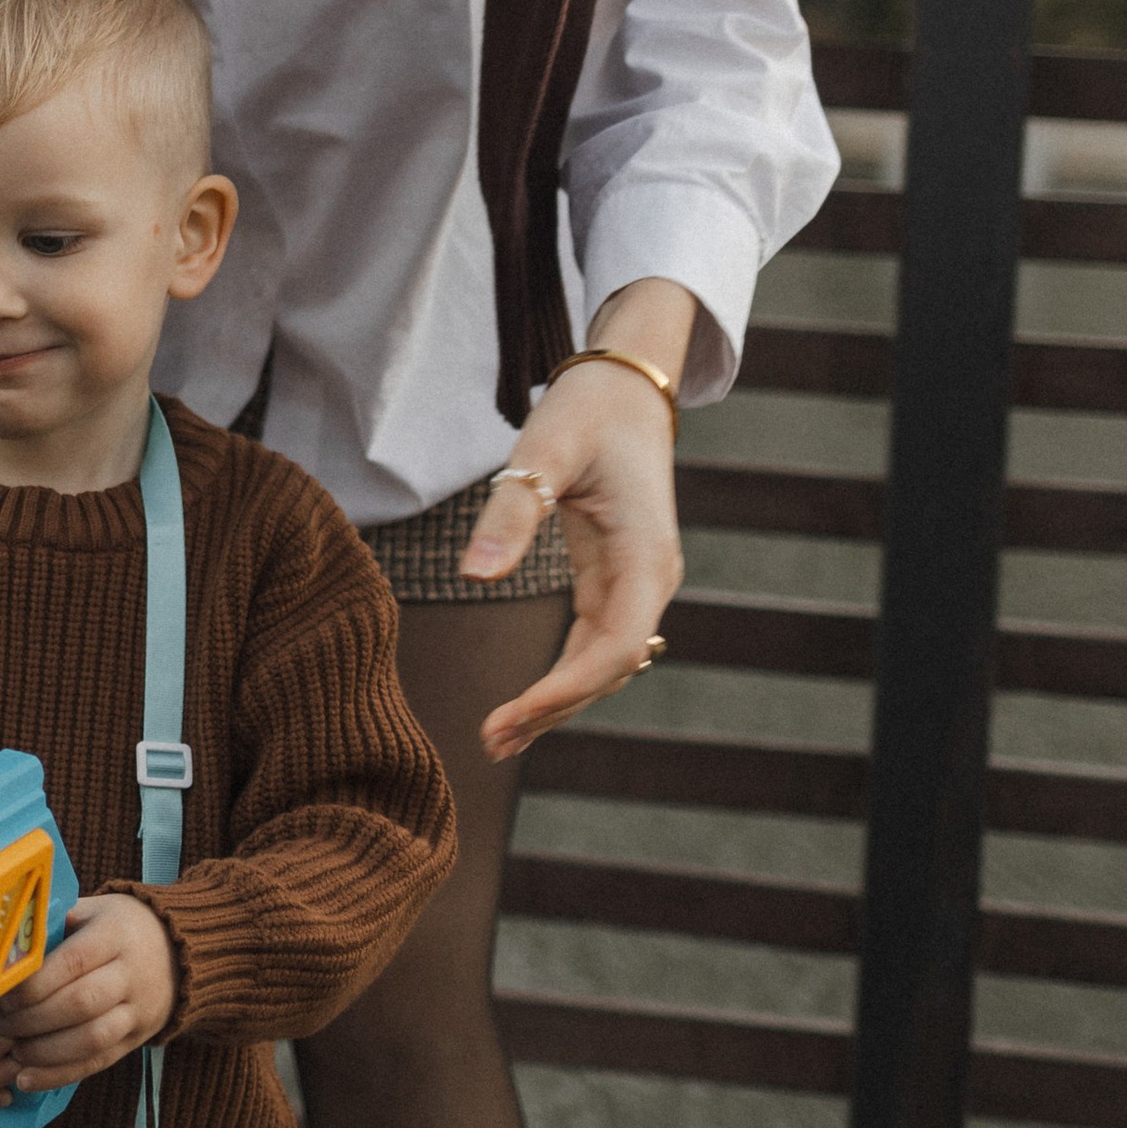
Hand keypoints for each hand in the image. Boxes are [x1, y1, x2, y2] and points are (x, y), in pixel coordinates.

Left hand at [0, 892, 176, 1102]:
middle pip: (81, 1003)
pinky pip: (98, 1063)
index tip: (4, 994)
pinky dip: (59, 1075)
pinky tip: (26, 1079)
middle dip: (33, 1019)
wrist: (179, 951)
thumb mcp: (93, 910)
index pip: (73, 961)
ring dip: (44, 1051)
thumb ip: (55, 923)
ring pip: (91, 1039)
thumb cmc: (119, 927)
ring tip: (13, 1050)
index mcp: (116, 935)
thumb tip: (3, 940)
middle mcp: (131, 974)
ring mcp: (138, 1011)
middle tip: (1, 1023)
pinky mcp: (136, 1039)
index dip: (35, 983)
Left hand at [465, 278, 691, 762]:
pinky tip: (528, 702)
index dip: (563, 691)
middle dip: (554, 709)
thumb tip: (474, 577)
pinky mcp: (620, 578)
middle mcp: (652, 579)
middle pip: (610, 667)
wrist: (626, 386)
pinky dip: (564, 674)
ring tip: (500, 736)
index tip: (509, 716)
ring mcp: (640, 582)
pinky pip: (596, 640)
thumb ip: (510, 513)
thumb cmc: (586, 412)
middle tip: (490, 742)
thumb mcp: (544, 451)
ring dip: (559, 700)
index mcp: (645, 557)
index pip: (613, 649)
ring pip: (605, 661)